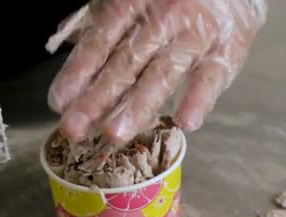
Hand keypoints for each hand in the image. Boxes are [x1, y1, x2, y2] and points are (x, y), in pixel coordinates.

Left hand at [47, 0, 267, 143]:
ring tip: (115, 135)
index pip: (100, 41)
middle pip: (125, 63)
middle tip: (74, 130)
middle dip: (97, 99)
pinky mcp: (227, 49)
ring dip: (137, 106)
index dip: (77, 72)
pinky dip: (199, 98)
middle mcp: (162, 18)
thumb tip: (68, 41)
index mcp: (134, 3)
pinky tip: (185, 122)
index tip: (59, 103)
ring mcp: (194, 34)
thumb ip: (108, 21)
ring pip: (162, 73)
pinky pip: (212, 76)